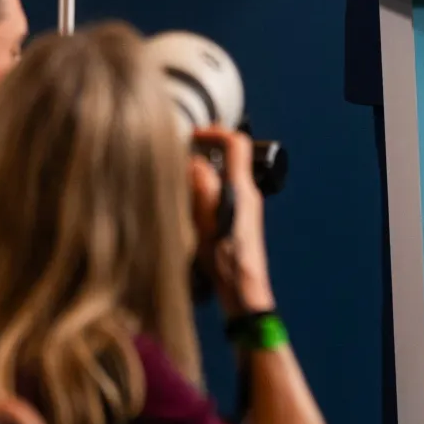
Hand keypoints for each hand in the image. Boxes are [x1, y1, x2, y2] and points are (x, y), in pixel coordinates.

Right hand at [190, 128, 274, 318]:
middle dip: (204, 151)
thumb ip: (201, 186)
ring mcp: (244, 206)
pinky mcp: (237, 221)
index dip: (214, 132)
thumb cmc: (227, 260)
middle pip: (229, 157)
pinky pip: (220, 194)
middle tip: (179, 156)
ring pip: (222, 176)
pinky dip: (202, 191)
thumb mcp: (208, 220)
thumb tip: (193, 160)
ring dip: (201, 172)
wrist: (244, 291)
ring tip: (177, 180)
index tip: (192, 135)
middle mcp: (246, 192)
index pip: (235, 143)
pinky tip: (184, 204)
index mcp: (242, 187)